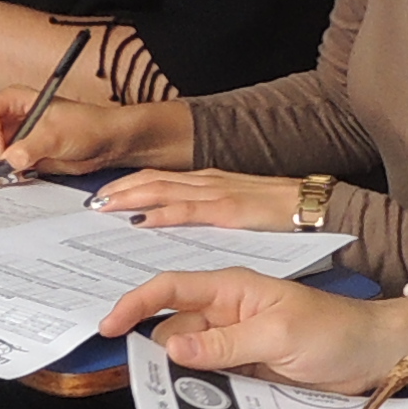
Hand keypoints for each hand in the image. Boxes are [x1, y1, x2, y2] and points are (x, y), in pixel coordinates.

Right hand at [0, 90, 180, 181]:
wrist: (106, 144)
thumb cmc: (87, 126)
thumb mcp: (57, 135)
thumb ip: (30, 147)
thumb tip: (8, 162)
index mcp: (12, 100)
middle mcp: (6, 117)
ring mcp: (9, 138)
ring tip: (9, 174)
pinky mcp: (16, 157)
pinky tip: (14, 178)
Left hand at [99, 168, 320, 230]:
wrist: (316, 207)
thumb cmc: (283, 212)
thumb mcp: (241, 210)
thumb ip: (212, 216)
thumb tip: (185, 228)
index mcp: (210, 182)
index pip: (161, 179)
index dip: (130, 185)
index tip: (104, 196)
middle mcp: (208, 182)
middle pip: (153, 181)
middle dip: (120, 189)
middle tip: (91, 203)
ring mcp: (217, 194)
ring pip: (163, 190)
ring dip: (130, 197)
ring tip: (104, 207)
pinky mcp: (228, 210)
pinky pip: (188, 210)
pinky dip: (161, 213)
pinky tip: (141, 220)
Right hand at [108, 272, 407, 391]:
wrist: (375, 357)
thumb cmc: (336, 332)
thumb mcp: (279, 335)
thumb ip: (226, 343)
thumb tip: (173, 348)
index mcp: (232, 289)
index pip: (170, 288)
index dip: (135, 304)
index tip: (108, 327)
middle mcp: (226, 314)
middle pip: (171, 329)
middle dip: (149, 351)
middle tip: (135, 382)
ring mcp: (234, 345)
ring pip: (187, 361)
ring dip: (174, 378)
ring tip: (161, 402)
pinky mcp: (245, 372)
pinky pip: (210, 382)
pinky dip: (198, 395)